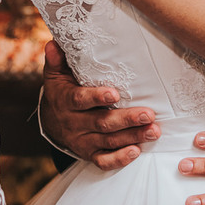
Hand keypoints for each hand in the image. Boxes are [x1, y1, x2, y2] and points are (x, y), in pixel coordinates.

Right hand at [39, 40, 160, 169]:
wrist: (50, 122)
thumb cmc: (61, 91)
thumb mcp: (55, 75)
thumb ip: (57, 60)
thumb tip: (54, 43)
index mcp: (66, 101)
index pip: (81, 100)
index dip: (97, 98)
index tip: (115, 94)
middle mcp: (74, 123)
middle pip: (101, 123)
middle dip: (126, 119)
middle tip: (148, 115)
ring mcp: (82, 141)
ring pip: (108, 141)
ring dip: (132, 137)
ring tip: (153, 131)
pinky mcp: (89, 154)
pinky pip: (104, 161)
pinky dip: (119, 159)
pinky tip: (136, 152)